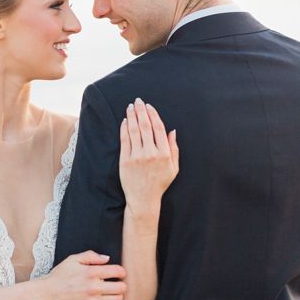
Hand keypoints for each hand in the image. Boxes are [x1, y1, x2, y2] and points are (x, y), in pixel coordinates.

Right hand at [40, 251, 126, 299]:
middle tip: (117, 282)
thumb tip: (107, 258)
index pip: (117, 271)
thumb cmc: (60, 275)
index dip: (121, 271)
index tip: (119, 272)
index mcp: (91, 272)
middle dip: (121, 283)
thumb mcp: (73, 259)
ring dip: (118, 295)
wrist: (47, 294)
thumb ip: (91, 255)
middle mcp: (94, 287)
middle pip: (121, 287)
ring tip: (113, 291)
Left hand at [119, 98, 178, 221]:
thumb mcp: (173, 168)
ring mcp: (137, 157)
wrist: (143, 199)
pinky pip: (124, 140)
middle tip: (138, 100)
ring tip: (130, 107)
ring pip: (134, 131)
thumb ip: (174, 148)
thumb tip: (172, 130)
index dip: (153, 115)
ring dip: (131, 116)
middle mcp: (151, 153)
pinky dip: (124, 128)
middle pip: (145, 126)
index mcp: (164, 154)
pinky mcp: (125, 161)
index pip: (158, 128)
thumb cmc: (160, 183)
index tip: (149, 106)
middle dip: (141, 111)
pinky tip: (125, 121)